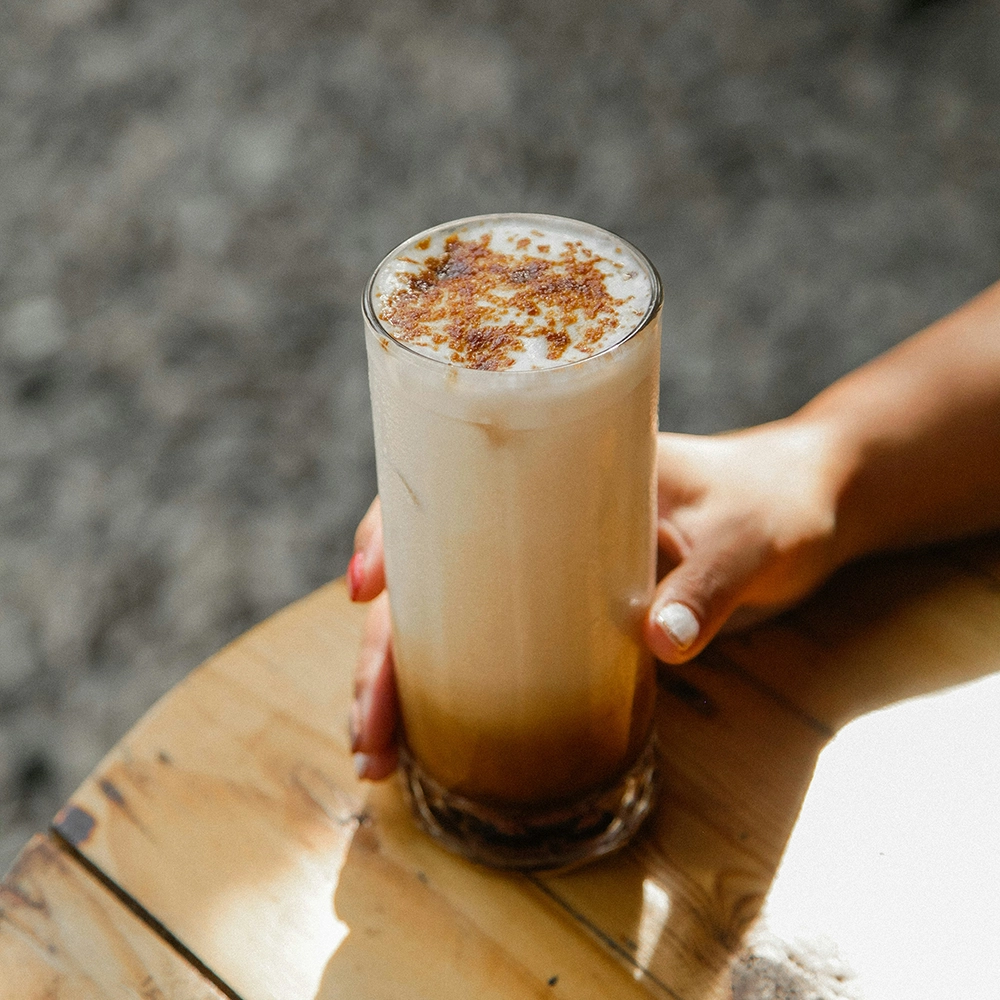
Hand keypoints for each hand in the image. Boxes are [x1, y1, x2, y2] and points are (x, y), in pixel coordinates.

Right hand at [347, 417, 843, 778]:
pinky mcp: (567, 612)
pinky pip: (489, 646)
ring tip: (378, 755)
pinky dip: (450, 692)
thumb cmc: (776, 501)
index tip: (366, 591)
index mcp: (560, 467)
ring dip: (401, 683)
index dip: (391, 533)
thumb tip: (659, 645)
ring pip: (446, 619)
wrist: (810, 508)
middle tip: (368, 731)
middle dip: (383, 652)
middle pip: (428, 575)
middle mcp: (535, 517)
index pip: (448, 487)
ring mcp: (545, 567)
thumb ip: (711, 585)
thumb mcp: (749, 537)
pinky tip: (427, 740)